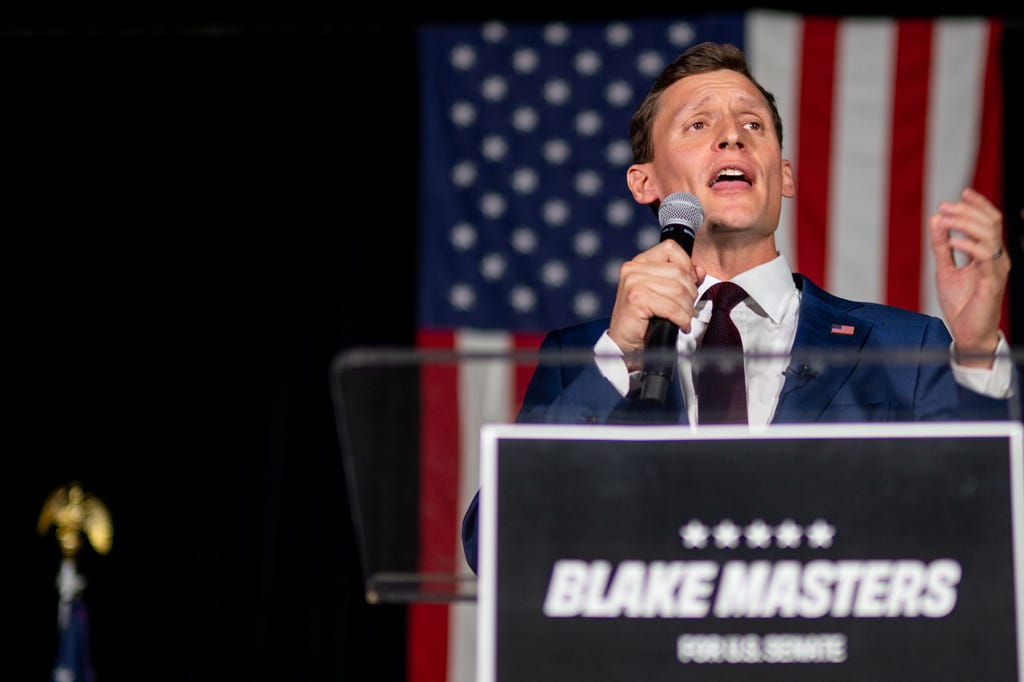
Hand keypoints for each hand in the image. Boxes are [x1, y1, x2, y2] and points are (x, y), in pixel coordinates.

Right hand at [608, 239, 701, 369]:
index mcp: (639, 262)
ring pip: (678, 291)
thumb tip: (699, 270)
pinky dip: (681, 319)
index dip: (686, 266)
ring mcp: (633, 282)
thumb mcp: (664, 293)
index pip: (671, 249)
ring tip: (683, 319)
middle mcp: (633, 269)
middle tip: (686, 309)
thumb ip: (681, 278)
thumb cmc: (644, 320)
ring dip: (686, 309)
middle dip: (690, 293)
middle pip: (679, 272)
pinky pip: (672, 307)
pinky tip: (679, 326)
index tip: (688, 285)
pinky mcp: (636, 299)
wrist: (626, 345)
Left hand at [927, 187, 1008, 366]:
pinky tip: (951, 240)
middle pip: (990, 223)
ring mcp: (996, 269)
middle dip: (966, 210)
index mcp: (987, 253)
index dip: (978, 204)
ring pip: (990, 235)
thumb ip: (941, 246)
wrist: (967, 333)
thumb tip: (935, 220)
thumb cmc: (961, 304)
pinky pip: (984, 257)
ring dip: (965, 223)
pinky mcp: (992, 282)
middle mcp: (995, 258)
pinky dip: (967, 245)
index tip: (961, 192)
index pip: (989, 221)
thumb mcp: (945, 270)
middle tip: (943, 206)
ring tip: (944, 219)